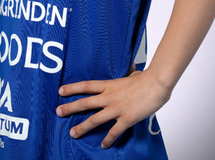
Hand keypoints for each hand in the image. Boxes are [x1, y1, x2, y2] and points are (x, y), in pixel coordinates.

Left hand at [56, 68, 170, 148]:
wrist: (156, 83)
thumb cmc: (146, 78)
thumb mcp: (132, 74)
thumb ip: (127, 75)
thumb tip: (131, 70)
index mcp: (109, 85)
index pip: (86, 86)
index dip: (72, 88)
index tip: (60, 91)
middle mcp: (109, 97)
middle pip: (85, 102)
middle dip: (70, 108)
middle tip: (58, 112)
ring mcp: (117, 108)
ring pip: (95, 119)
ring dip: (82, 127)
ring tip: (72, 133)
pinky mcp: (126, 118)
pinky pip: (114, 131)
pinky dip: (108, 139)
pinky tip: (103, 145)